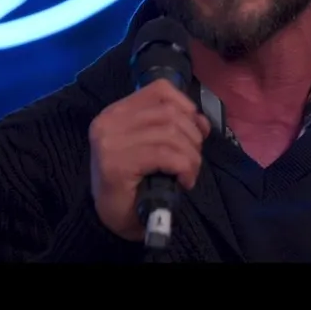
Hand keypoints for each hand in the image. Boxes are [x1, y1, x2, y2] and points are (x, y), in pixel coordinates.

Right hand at [88, 79, 210, 240]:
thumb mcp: (150, 145)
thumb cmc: (133, 182)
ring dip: (191, 156)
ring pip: (170, 134)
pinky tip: (184, 181)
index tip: (196, 130)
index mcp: (116, 112)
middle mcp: (109, 121)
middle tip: (193, 160)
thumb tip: (200, 120)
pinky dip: (184, 167)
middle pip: (169, 113)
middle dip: (192, 136)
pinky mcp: (117, 163)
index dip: (187, 106)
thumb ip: (169, 126)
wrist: (111, 219)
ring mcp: (111, 141)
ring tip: (189, 173)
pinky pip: (166, 155)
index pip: (159, 90)